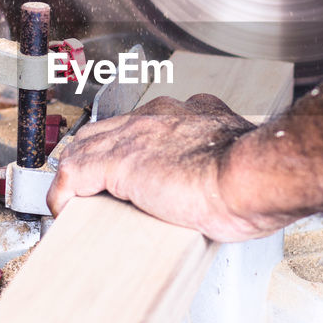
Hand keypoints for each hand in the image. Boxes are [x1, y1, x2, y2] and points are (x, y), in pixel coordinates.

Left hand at [46, 94, 272, 241]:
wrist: (254, 176)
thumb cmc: (260, 177)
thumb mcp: (242, 161)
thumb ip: (229, 164)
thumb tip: (229, 193)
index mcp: (194, 112)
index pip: (148, 122)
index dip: (132, 144)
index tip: (134, 167)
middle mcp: (162, 115)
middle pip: (109, 129)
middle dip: (96, 155)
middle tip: (92, 185)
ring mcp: (138, 136)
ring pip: (86, 147)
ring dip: (76, 175)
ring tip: (74, 200)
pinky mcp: (119, 162)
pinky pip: (74, 173)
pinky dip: (63, 193)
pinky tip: (63, 209)